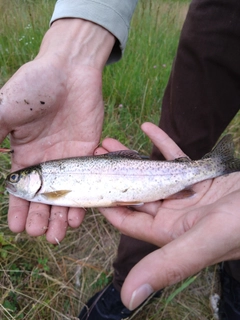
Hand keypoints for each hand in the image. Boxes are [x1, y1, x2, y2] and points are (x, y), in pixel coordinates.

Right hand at [1, 19, 113, 243]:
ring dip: (61, 215)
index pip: (21, 190)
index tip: (16, 228)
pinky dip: (84, 199)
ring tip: (57, 235)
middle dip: (39, 217)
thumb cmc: (34, 86)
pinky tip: (79, 216)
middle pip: (43, 197)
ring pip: (66, 194)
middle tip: (38, 234)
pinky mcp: (89, 153)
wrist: (69, 69)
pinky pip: (88, 181)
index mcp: (25, 155)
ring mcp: (70, 159)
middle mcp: (48, 162)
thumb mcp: (3, 111)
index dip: (17, 209)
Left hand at [96, 122, 239, 309]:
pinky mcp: (198, 177)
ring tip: (110, 141)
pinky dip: (161, 143)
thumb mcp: (203, 242)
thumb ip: (166, 265)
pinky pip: (175, 157)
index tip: (87, 183)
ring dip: (131, 156)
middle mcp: (173, 214)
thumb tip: (127, 298)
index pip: (127, 218)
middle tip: (96, 154)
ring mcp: (185, 194)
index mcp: (168, 232)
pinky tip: (146, 127)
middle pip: (135, 191)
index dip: (106, 202)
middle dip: (114, 173)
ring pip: (151, 172)